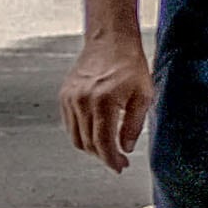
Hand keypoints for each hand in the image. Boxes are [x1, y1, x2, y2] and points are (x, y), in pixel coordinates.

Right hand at [59, 36, 153, 169]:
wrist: (111, 40)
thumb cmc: (130, 64)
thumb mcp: (143, 95)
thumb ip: (134, 125)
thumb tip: (126, 148)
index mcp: (103, 101)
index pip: (103, 143)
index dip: (111, 160)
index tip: (119, 166)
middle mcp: (82, 100)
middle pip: (88, 143)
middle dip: (103, 156)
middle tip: (118, 160)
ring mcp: (70, 98)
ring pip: (76, 137)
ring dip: (91, 148)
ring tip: (107, 149)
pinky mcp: (64, 95)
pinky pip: (69, 124)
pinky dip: (81, 133)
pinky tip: (96, 133)